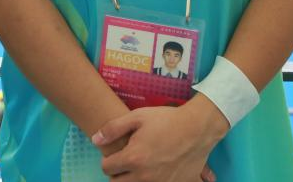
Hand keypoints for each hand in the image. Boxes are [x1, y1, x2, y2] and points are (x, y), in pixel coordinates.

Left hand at [93, 96, 228, 180]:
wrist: (197, 128)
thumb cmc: (166, 120)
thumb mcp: (137, 116)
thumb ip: (112, 129)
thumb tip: (95, 140)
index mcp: (133, 159)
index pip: (107, 169)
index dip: (108, 160)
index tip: (114, 155)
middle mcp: (144, 177)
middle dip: (117, 174)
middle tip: (125, 163)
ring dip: (133, 180)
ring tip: (139, 168)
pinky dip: (155, 181)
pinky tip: (158, 172)